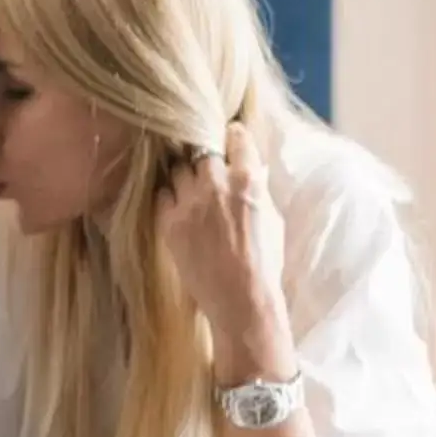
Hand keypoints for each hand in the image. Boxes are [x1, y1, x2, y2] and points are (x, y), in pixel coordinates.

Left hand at [156, 124, 293, 377]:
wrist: (241, 300)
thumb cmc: (266, 263)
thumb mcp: (273, 219)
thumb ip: (259, 189)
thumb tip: (254, 170)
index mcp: (248, 180)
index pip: (235, 136)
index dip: (232, 137)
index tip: (229, 140)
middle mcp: (215, 184)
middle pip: (200, 149)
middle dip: (204, 154)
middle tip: (206, 166)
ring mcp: (188, 203)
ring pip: (178, 170)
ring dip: (184, 175)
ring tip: (191, 188)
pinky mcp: (169, 223)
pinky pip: (162, 195)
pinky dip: (169, 197)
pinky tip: (178, 207)